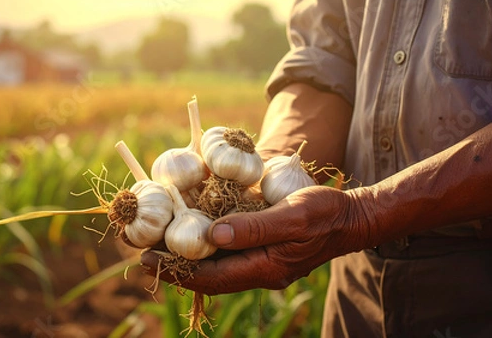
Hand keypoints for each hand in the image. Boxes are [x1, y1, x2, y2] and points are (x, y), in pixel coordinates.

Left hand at [140, 185, 373, 294]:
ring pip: (215, 267)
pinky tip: (191, 234)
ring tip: (156, 246)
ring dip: (186, 258)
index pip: (210, 276)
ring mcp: (261, 263)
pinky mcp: (263, 251)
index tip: (146, 259)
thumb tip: (213, 235)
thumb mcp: (293, 216)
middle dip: (173, 267)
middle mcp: (258, 271)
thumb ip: (255, 227)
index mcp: (264, 268)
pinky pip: (228, 255)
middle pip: (207, 275)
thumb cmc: (325, 214)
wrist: (351, 219)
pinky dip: (206, 247)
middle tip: (140, 255)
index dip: (176, 269)